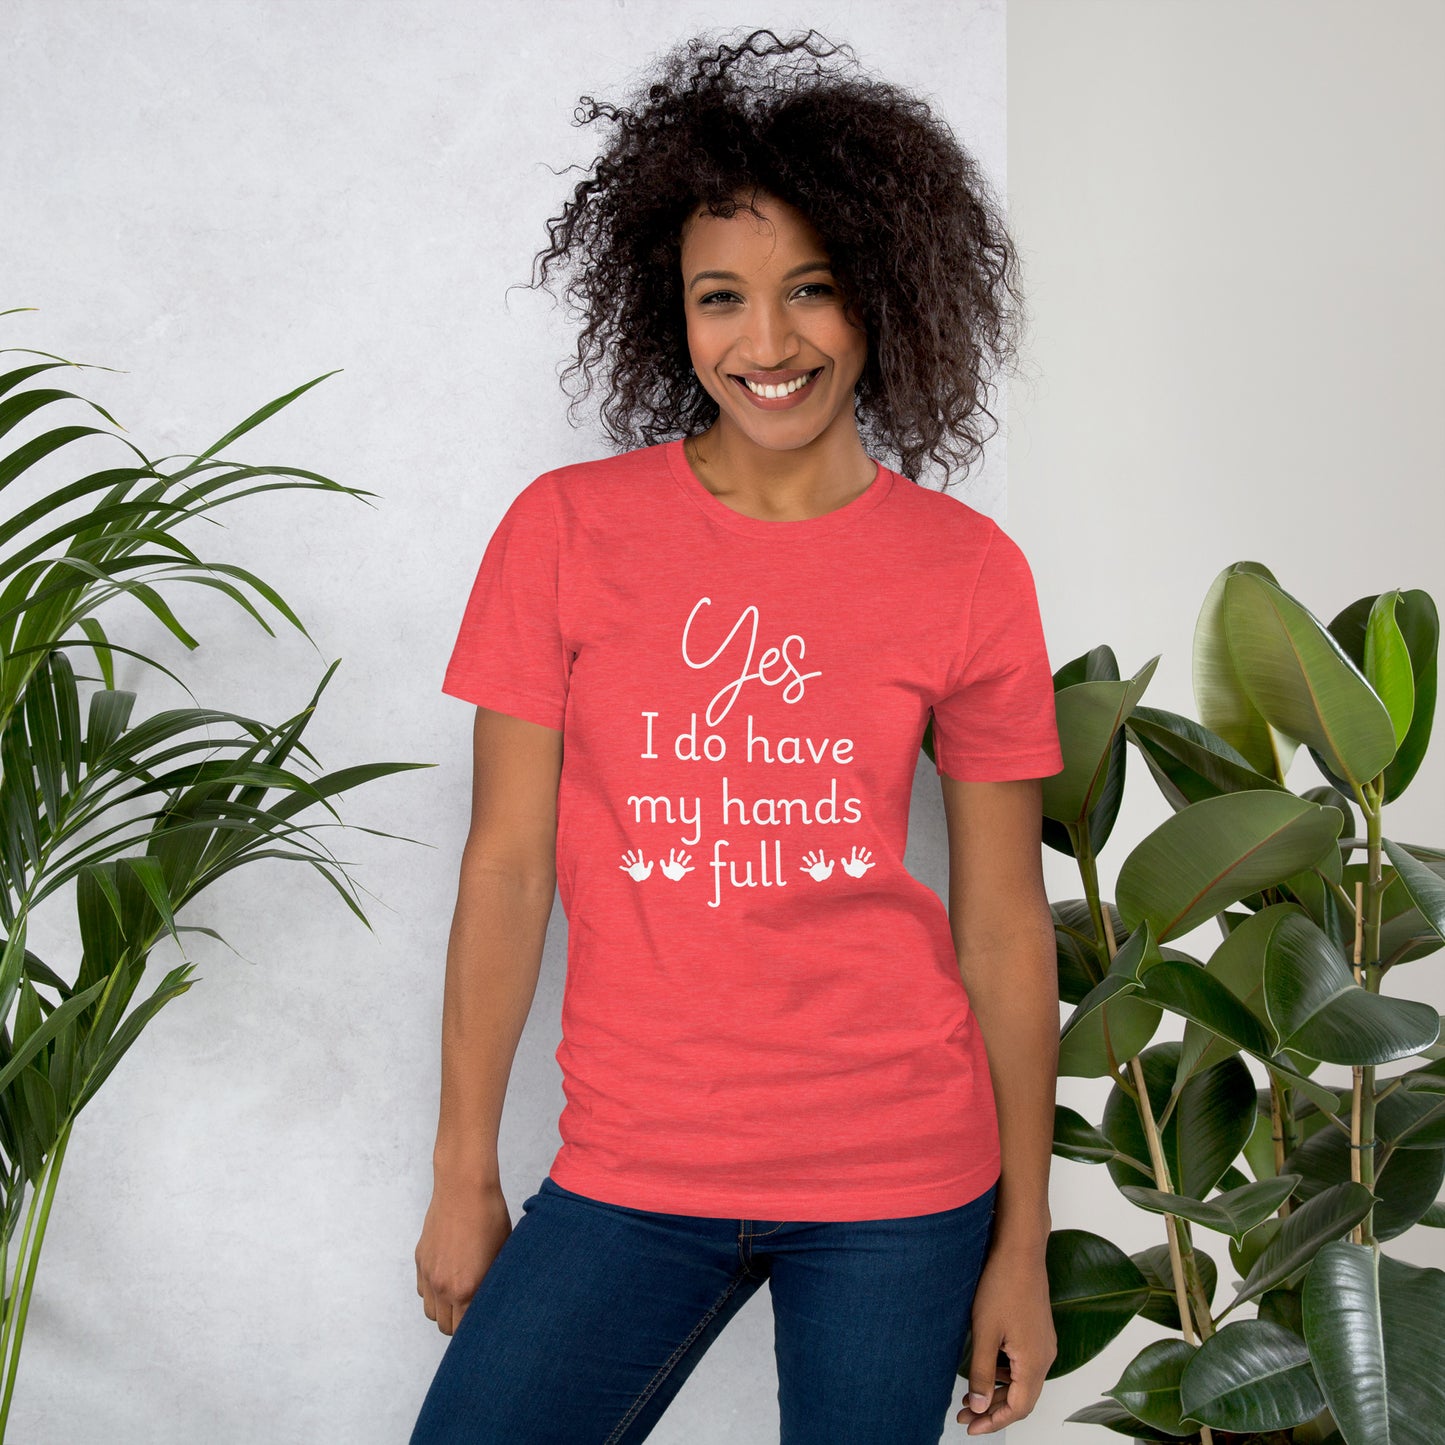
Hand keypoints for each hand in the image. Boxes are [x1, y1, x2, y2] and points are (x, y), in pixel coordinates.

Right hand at [415, 1178, 512, 1335]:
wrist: (464, 1188)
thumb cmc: (490, 1217)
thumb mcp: (501, 1254)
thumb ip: (494, 1285)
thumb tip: (496, 1303)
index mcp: (467, 1289)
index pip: (467, 1330)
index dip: (477, 1329)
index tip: (485, 1324)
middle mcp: (443, 1287)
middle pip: (446, 1327)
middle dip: (460, 1324)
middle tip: (474, 1311)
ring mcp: (428, 1274)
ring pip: (431, 1312)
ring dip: (444, 1310)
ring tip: (461, 1296)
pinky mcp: (420, 1260)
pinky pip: (422, 1291)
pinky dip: (433, 1292)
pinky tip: (448, 1278)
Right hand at [619, 849, 652, 880]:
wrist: (641, 878)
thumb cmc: (645, 874)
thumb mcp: (648, 870)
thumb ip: (649, 866)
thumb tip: (651, 861)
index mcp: (640, 863)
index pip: (640, 858)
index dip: (640, 854)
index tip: (639, 850)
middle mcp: (636, 864)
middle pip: (633, 858)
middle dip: (631, 855)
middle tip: (629, 851)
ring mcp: (632, 867)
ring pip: (628, 862)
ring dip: (625, 859)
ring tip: (622, 855)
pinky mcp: (630, 870)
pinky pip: (626, 869)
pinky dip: (623, 868)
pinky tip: (620, 866)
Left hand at [659, 847, 694, 879]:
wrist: (672, 878)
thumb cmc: (668, 873)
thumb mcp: (665, 869)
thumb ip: (663, 865)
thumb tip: (661, 859)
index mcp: (672, 863)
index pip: (672, 857)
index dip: (672, 853)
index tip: (672, 849)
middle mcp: (677, 863)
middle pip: (679, 858)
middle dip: (681, 854)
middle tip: (683, 850)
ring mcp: (680, 866)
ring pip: (684, 862)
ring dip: (687, 859)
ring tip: (690, 855)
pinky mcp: (683, 870)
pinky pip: (687, 869)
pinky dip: (690, 869)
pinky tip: (693, 867)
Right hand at [799, 849, 833, 880]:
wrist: (823, 878)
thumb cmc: (826, 874)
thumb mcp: (829, 869)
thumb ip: (831, 865)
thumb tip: (832, 860)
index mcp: (821, 863)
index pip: (821, 858)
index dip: (821, 854)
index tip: (820, 850)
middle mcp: (816, 864)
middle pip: (814, 858)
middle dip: (812, 855)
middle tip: (810, 852)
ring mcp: (813, 867)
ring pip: (809, 862)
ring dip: (806, 860)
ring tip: (803, 857)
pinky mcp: (811, 871)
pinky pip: (807, 870)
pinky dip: (804, 869)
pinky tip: (800, 868)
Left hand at [839, 845, 874, 877]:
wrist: (853, 875)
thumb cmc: (849, 871)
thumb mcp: (847, 867)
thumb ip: (844, 863)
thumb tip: (842, 858)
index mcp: (854, 860)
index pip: (854, 854)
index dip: (854, 850)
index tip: (854, 846)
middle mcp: (858, 861)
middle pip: (860, 855)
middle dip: (862, 851)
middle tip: (864, 847)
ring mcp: (862, 864)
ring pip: (865, 858)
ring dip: (867, 855)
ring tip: (870, 852)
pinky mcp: (864, 867)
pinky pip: (868, 866)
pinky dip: (871, 865)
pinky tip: (874, 863)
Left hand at [957, 1242, 1055, 1433]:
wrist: (1020, 1250)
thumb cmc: (1002, 1286)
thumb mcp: (985, 1332)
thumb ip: (981, 1372)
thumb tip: (977, 1406)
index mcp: (1034, 1362)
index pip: (1018, 1409)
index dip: (994, 1422)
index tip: (970, 1427)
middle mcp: (1045, 1357)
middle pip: (1022, 1398)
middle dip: (992, 1409)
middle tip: (964, 1413)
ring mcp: (1044, 1343)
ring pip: (1022, 1381)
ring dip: (998, 1391)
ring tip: (970, 1394)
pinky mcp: (1038, 1331)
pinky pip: (1024, 1364)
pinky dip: (1005, 1373)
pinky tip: (986, 1367)